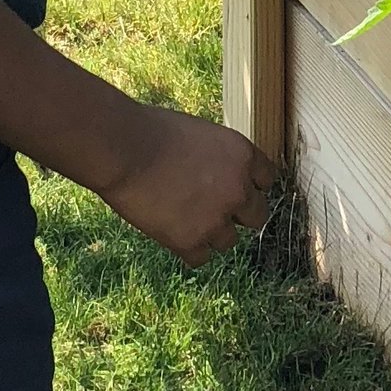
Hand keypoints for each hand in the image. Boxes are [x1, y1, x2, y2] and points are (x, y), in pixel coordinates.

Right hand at [104, 110, 274, 265]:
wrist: (123, 150)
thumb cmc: (152, 131)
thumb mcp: (200, 133)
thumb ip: (219, 158)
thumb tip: (220, 176)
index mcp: (243, 155)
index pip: (267, 180)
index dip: (248, 185)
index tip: (232, 187)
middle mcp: (238, 190)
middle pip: (257, 216)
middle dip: (238, 214)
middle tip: (212, 208)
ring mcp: (216, 219)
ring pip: (229, 241)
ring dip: (211, 233)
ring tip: (182, 217)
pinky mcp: (191, 242)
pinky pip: (201, 258)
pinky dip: (188, 249)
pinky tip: (170, 231)